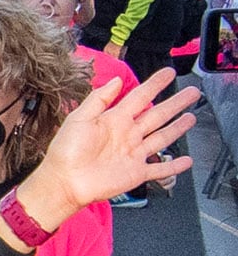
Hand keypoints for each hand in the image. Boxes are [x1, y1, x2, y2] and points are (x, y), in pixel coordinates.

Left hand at [16, 69, 197, 226]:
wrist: (64, 182)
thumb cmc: (65, 152)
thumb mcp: (79, 119)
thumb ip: (98, 99)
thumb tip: (115, 80)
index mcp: (114, 120)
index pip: (140, 97)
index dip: (154, 84)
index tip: (168, 73)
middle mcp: (127, 135)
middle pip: (158, 114)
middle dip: (176, 103)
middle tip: (192, 92)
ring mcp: (133, 154)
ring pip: (162, 137)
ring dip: (178, 128)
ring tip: (191, 117)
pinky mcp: (136, 172)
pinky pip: (159, 169)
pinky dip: (173, 166)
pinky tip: (187, 161)